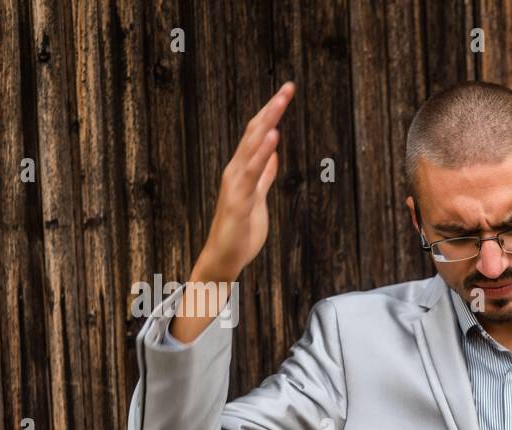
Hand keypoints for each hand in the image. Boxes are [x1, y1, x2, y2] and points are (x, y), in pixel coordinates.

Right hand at [173, 82, 294, 339]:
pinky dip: (261, 154)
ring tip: (280, 103)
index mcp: (243, 170)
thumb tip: (274, 154)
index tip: (286, 93)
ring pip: (251, 147)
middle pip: (254, 133)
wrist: (223, 260)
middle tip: (288, 87)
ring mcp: (236, 185)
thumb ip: (265, 176)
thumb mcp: (259, 198)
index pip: (258, 135)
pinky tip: (272, 138)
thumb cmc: (240, 232)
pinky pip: (252, 174)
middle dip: (272, 109)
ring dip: (267, 124)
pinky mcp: (239, 201)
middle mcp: (236, 171)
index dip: (272, 113)